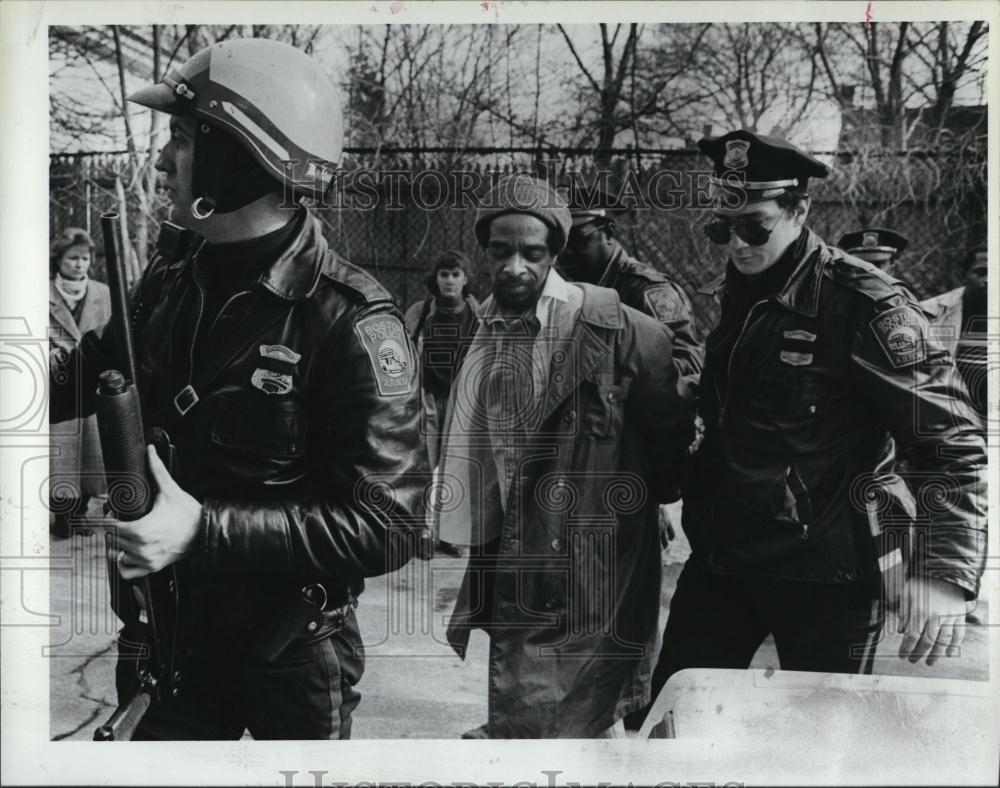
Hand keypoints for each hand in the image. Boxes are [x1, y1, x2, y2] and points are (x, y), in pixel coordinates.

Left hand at [109, 445, 201, 580]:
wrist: (205, 532)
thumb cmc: (188, 513)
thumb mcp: (170, 490)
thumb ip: (157, 470)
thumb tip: (150, 451)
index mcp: (141, 530)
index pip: (110, 527)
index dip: (107, 518)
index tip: (110, 513)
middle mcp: (141, 548)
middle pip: (112, 539)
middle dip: (113, 529)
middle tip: (120, 520)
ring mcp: (147, 560)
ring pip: (117, 554)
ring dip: (118, 545)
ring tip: (127, 534)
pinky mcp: (152, 567)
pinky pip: (127, 571)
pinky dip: (124, 562)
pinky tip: (129, 551)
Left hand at [897, 575, 966, 666]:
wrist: (942, 574)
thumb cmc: (920, 585)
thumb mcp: (905, 594)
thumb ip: (901, 612)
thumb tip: (899, 632)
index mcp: (919, 610)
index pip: (912, 635)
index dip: (906, 648)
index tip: (901, 656)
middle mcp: (935, 615)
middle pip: (927, 641)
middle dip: (918, 654)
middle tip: (912, 661)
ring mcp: (949, 617)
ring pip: (944, 641)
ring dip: (936, 655)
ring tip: (930, 663)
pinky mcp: (959, 617)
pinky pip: (959, 635)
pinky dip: (955, 646)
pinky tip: (949, 654)